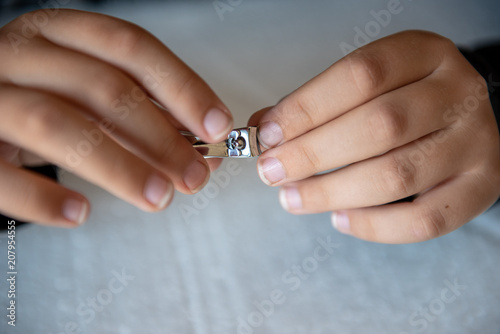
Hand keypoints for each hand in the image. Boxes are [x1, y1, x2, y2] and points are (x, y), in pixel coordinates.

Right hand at [0, 9, 231, 226]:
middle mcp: (20, 53)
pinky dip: (42, 197)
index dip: (181, 86)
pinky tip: (80, 213)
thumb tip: (201, 151)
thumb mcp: (83, 93)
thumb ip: (138, 116)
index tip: (218, 125)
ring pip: (55, 123)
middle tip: (195, 175)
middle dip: (159, 136)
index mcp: (57, 32)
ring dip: (118, 166)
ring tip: (158, 197)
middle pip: (102, 88)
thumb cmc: (34, 98)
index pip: (131, 47)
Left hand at [249, 30, 499, 243]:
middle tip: (272, 172)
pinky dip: (373, 226)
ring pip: (397, 175)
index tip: (268, 135)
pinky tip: (339, 218)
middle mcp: (457, 94)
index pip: (361, 75)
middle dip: (312, 154)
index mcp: (424, 54)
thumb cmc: (400, 99)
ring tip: (292, 198)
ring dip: (332, 192)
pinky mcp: (480, 188)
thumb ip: (316, 104)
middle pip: (379, 126)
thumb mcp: (365, 84)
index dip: (307, 108)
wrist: (461, 117)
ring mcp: (475, 143)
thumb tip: (265, 130)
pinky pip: (424, 220)